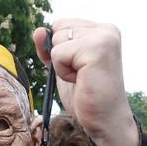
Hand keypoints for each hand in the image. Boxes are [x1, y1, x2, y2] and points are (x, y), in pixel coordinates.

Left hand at [32, 21, 140, 145]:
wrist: (105, 121)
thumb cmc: (86, 96)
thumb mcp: (63, 66)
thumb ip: (50, 46)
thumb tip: (39, 31)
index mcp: (102, 30)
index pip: (62, 24)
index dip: (60, 49)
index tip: (79, 68)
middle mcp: (107, 29)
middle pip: (58, 28)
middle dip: (61, 56)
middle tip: (82, 75)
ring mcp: (104, 38)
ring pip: (57, 41)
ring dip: (62, 65)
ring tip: (82, 78)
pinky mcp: (96, 49)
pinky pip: (58, 54)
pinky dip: (62, 72)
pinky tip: (81, 81)